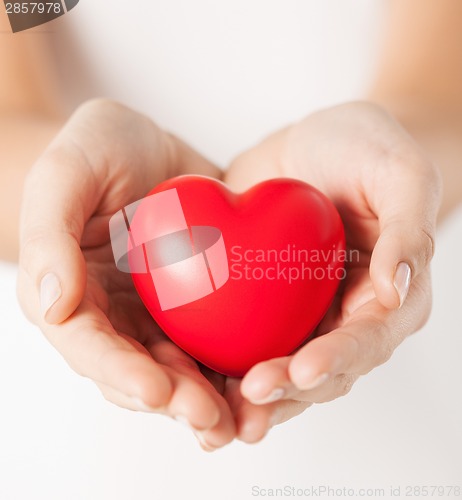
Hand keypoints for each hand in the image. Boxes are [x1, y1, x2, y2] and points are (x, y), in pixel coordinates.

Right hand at [17, 99, 234, 449]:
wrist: (146, 143)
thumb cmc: (98, 149)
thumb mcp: (67, 171)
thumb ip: (49, 233)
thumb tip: (51, 304)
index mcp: (73, 294)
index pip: (90, 346)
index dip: (120, 373)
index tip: (156, 390)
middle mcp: (114, 314)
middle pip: (140, 370)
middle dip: (173, 400)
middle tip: (211, 420)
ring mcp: (156, 310)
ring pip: (180, 366)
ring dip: (208, 397)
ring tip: (240, 420)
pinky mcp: (197, 300)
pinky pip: (214, 337)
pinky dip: (236, 362)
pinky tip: (263, 376)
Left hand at [224, 101, 441, 442]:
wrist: (317, 141)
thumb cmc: (367, 150)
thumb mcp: (399, 175)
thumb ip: (408, 230)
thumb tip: (397, 288)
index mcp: (386, 296)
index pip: (367, 340)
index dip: (337, 360)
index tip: (302, 370)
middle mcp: (343, 315)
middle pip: (318, 369)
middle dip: (285, 390)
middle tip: (249, 399)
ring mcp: (299, 312)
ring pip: (277, 365)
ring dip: (249, 396)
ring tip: (216, 416)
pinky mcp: (260, 301)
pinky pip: (240, 336)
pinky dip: (217, 362)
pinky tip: (190, 378)